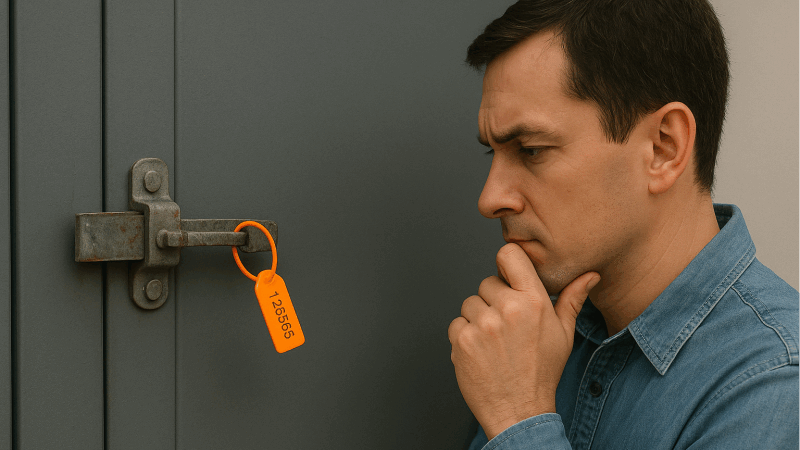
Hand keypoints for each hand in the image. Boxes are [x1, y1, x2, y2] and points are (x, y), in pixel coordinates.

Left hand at [448, 243, 599, 439]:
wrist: (519, 411)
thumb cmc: (542, 372)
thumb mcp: (563, 334)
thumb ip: (572, 299)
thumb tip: (589, 276)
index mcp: (533, 302)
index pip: (508, 255)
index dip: (506, 264)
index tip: (508, 277)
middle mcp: (507, 309)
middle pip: (487, 282)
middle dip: (494, 300)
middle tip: (507, 326)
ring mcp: (482, 325)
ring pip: (470, 303)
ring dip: (478, 318)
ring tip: (496, 341)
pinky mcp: (462, 340)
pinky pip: (457, 323)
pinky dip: (465, 335)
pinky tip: (482, 351)